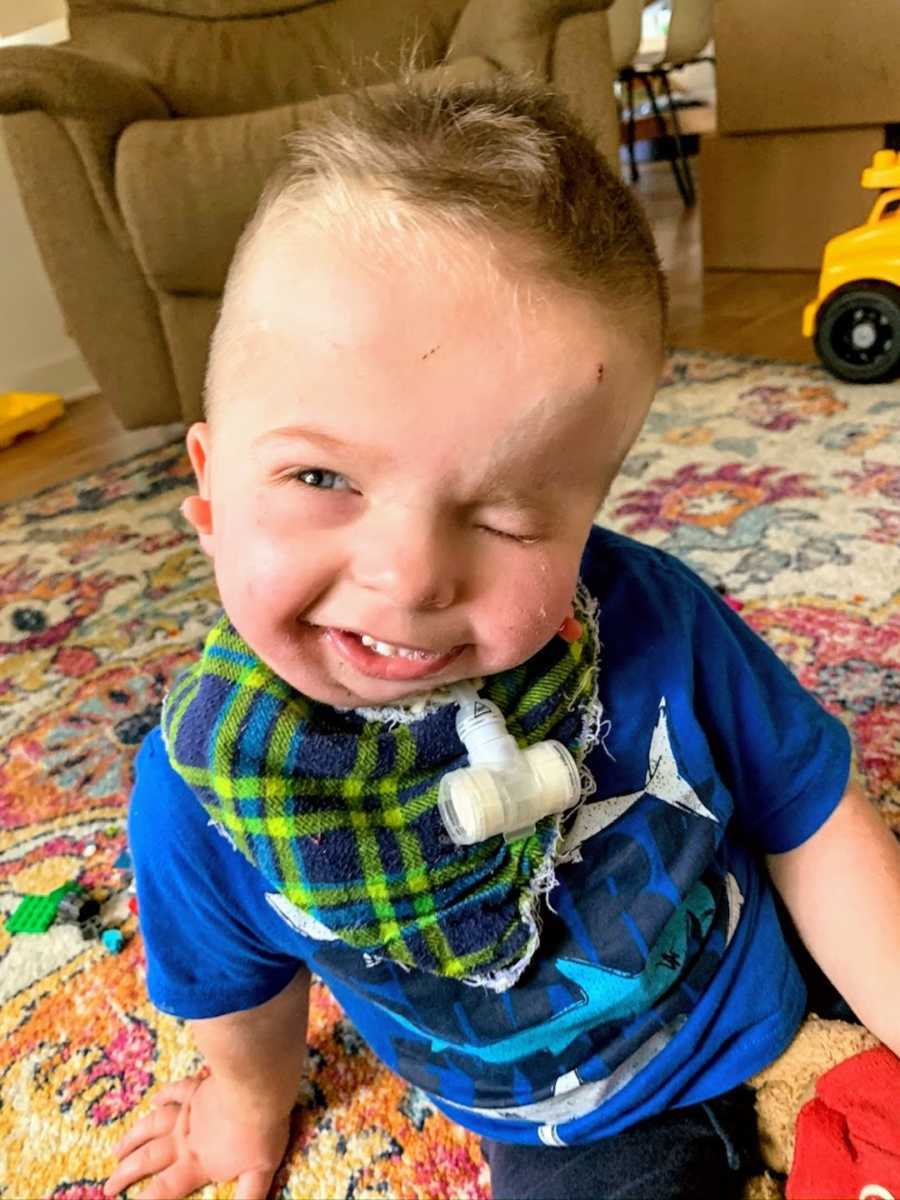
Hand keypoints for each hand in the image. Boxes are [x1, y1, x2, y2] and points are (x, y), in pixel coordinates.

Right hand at [104, 1073, 290, 1198]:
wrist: (259, 1087)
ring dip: (134, 1137)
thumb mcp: (259, 1174)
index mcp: (197, 1162)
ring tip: (117, 1149)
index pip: (165, 1188)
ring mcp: (190, 1111)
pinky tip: (155, 1098)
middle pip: (149, 1158)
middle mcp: (185, 1139)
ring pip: (154, 1125)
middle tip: (109, 1183)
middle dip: (126, 1173)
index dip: (145, 1199)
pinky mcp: (199, 1088)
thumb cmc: (261, 1132)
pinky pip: (177, 1091)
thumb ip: (247, 1199)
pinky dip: (165, 1094)